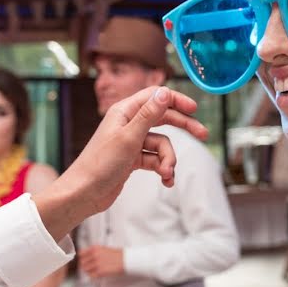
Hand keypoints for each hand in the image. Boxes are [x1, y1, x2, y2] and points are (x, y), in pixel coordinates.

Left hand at [35, 86, 206, 239]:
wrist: (83, 194)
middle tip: (203, 134)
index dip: (176, 100)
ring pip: (161, 144)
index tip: (194, 109)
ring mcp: (131, 142)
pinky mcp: (132, 159)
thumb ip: (149, 114)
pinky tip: (166, 181)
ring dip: (168, 159)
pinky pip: (155, 159)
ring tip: (167, 174)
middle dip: (183, 128)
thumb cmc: (100, 164)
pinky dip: (162, 168)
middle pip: (163, 118)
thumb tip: (165, 92)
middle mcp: (128, 123)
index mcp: (124, 111)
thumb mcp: (129, 137)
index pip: (155, 96)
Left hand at [79, 245, 124, 277]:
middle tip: (90, 267)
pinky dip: (93, 276)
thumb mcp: (104, 249)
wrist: (126, 260)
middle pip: (82, 263)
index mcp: (95, 248)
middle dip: (85, 266)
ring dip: (89, 271)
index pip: (81, 254)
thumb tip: (87, 257)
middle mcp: (94, 255)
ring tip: (95, 271)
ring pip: (86, 270)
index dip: (83, 258)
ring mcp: (97, 263)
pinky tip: (98, 274)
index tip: (85, 261)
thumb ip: (95, 252)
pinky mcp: (100, 271)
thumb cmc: (118, 255)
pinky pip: (91, 276)